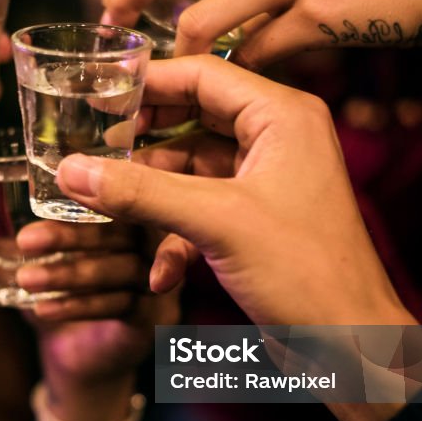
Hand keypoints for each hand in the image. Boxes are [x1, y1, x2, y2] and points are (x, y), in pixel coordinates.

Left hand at [0, 205, 177, 420]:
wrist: (79, 362)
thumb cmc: (60, 294)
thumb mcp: (28, 262)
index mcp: (133, 213)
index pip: (124, 188)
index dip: (95, 184)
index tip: (54, 184)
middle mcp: (157, 242)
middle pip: (125, 228)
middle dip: (73, 233)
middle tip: (25, 241)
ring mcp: (162, 281)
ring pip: (121, 270)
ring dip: (70, 274)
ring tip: (25, 281)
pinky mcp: (155, 318)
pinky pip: (122, 306)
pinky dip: (80, 307)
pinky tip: (43, 310)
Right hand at [55, 55, 414, 326]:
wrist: (349, 345)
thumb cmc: (307, 274)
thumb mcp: (216, 222)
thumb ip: (141, 192)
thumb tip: (71, 169)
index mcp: (281, 117)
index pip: (203, 75)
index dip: (146, 84)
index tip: (97, 98)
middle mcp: (276, 139)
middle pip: (191, 119)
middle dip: (143, 142)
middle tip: (94, 150)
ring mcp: (265, 181)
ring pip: (190, 169)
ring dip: (152, 196)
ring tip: (107, 209)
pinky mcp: (254, 221)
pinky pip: (200, 211)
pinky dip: (175, 237)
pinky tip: (160, 274)